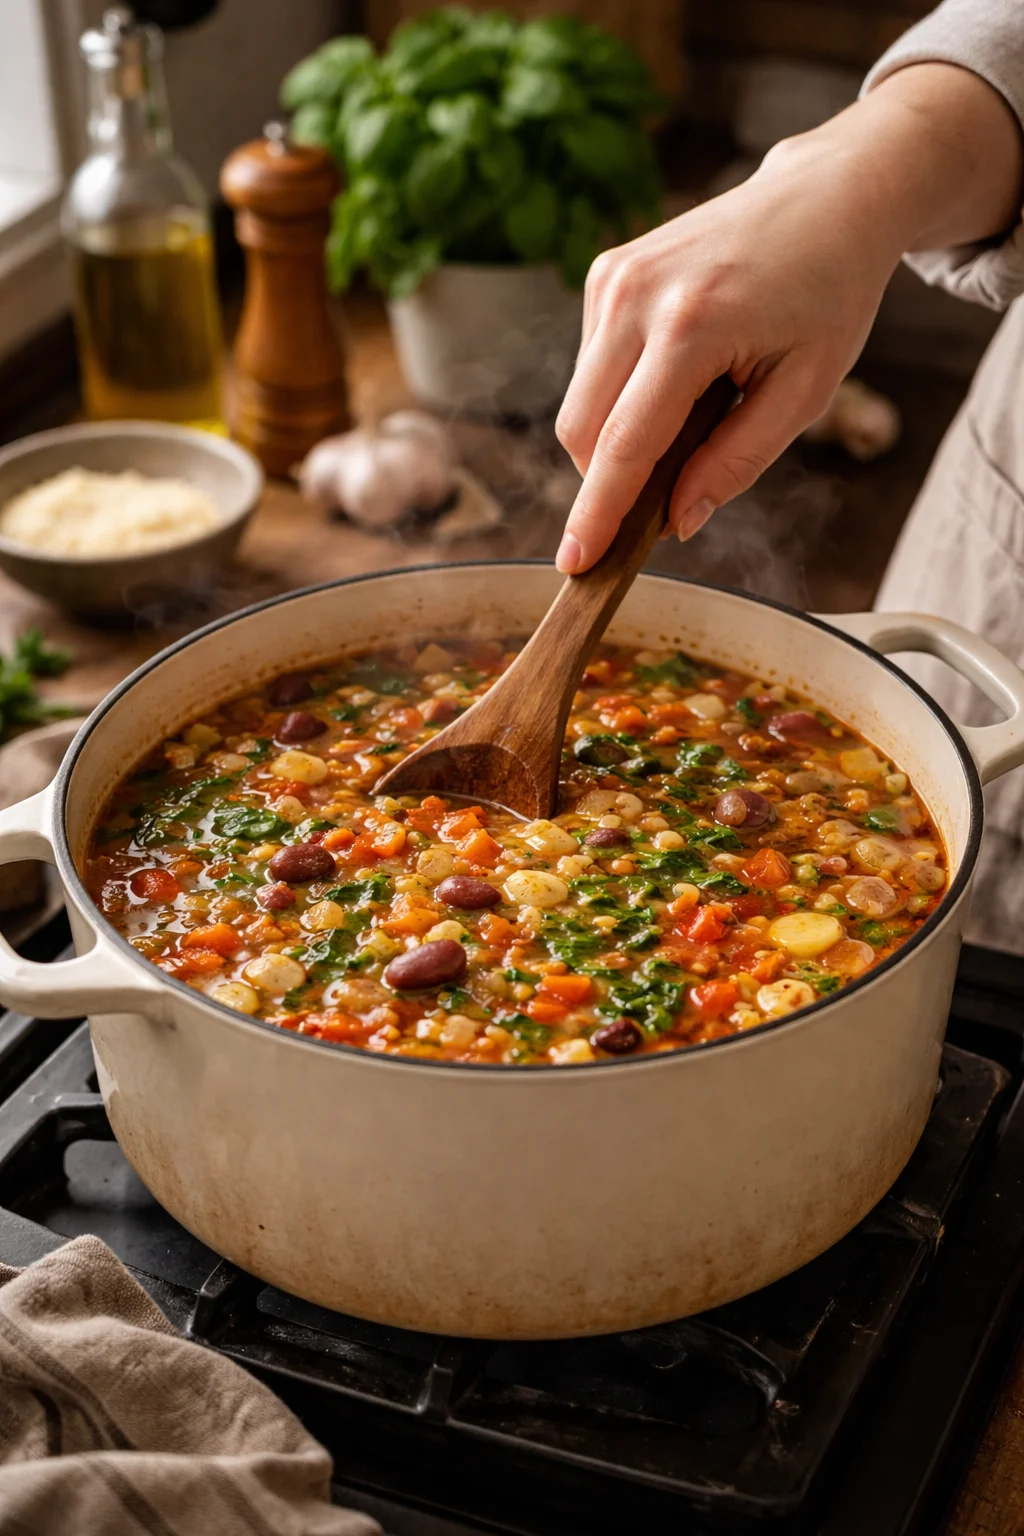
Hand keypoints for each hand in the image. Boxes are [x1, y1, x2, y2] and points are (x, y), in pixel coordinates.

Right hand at [554, 64, 1023, 572]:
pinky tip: (680, 371)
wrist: (826, 200)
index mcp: (692, 326)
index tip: (574, 564)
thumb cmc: (827, 296)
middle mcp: (636, 296)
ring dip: (620, 433)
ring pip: (580, 404)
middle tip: (669, 489)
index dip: (597, 514)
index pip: (624, 445)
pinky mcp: (605, 273)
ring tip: (697, 406)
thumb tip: (677, 521)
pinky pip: (591, 368)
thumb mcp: (805, 393)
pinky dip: (623, 393)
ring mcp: (612, 278)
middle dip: (610, 478)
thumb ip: (737, 462)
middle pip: (582, 430)